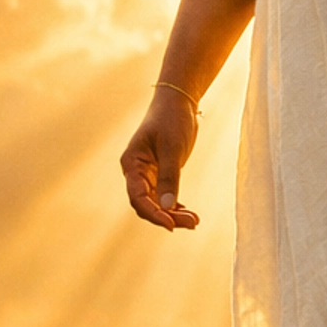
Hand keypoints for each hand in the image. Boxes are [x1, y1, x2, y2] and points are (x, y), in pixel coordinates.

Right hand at [120, 90, 200, 230]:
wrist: (178, 102)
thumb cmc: (171, 119)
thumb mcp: (172, 148)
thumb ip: (169, 177)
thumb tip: (169, 206)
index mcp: (132, 163)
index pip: (138, 196)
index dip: (153, 213)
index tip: (170, 224)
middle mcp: (136, 171)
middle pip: (147, 203)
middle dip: (167, 216)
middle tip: (192, 223)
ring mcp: (147, 173)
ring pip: (156, 202)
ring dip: (173, 213)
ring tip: (194, 221)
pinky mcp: (159, 173)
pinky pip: (164, 196)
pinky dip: (175, 206)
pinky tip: (188, 213)